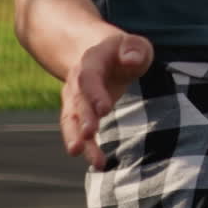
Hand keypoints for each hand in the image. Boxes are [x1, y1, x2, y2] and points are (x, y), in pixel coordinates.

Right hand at [60, 31, 153, 169]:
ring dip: (77, 138)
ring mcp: (75, 99)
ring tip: (88, 157)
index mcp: (91, 61)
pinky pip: (78, 132)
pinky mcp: (80, 115)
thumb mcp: (134, 44)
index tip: (104, 110)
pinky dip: (86, 147)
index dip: (94, 93)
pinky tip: (98, 163)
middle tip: (90, 134)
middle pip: (78, 100)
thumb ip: (135, 49)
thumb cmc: (124, 52)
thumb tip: (131, 60)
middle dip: (84, 118)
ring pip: (72, 120)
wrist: (102, 55)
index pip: (89, 77)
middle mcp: (78, 81)